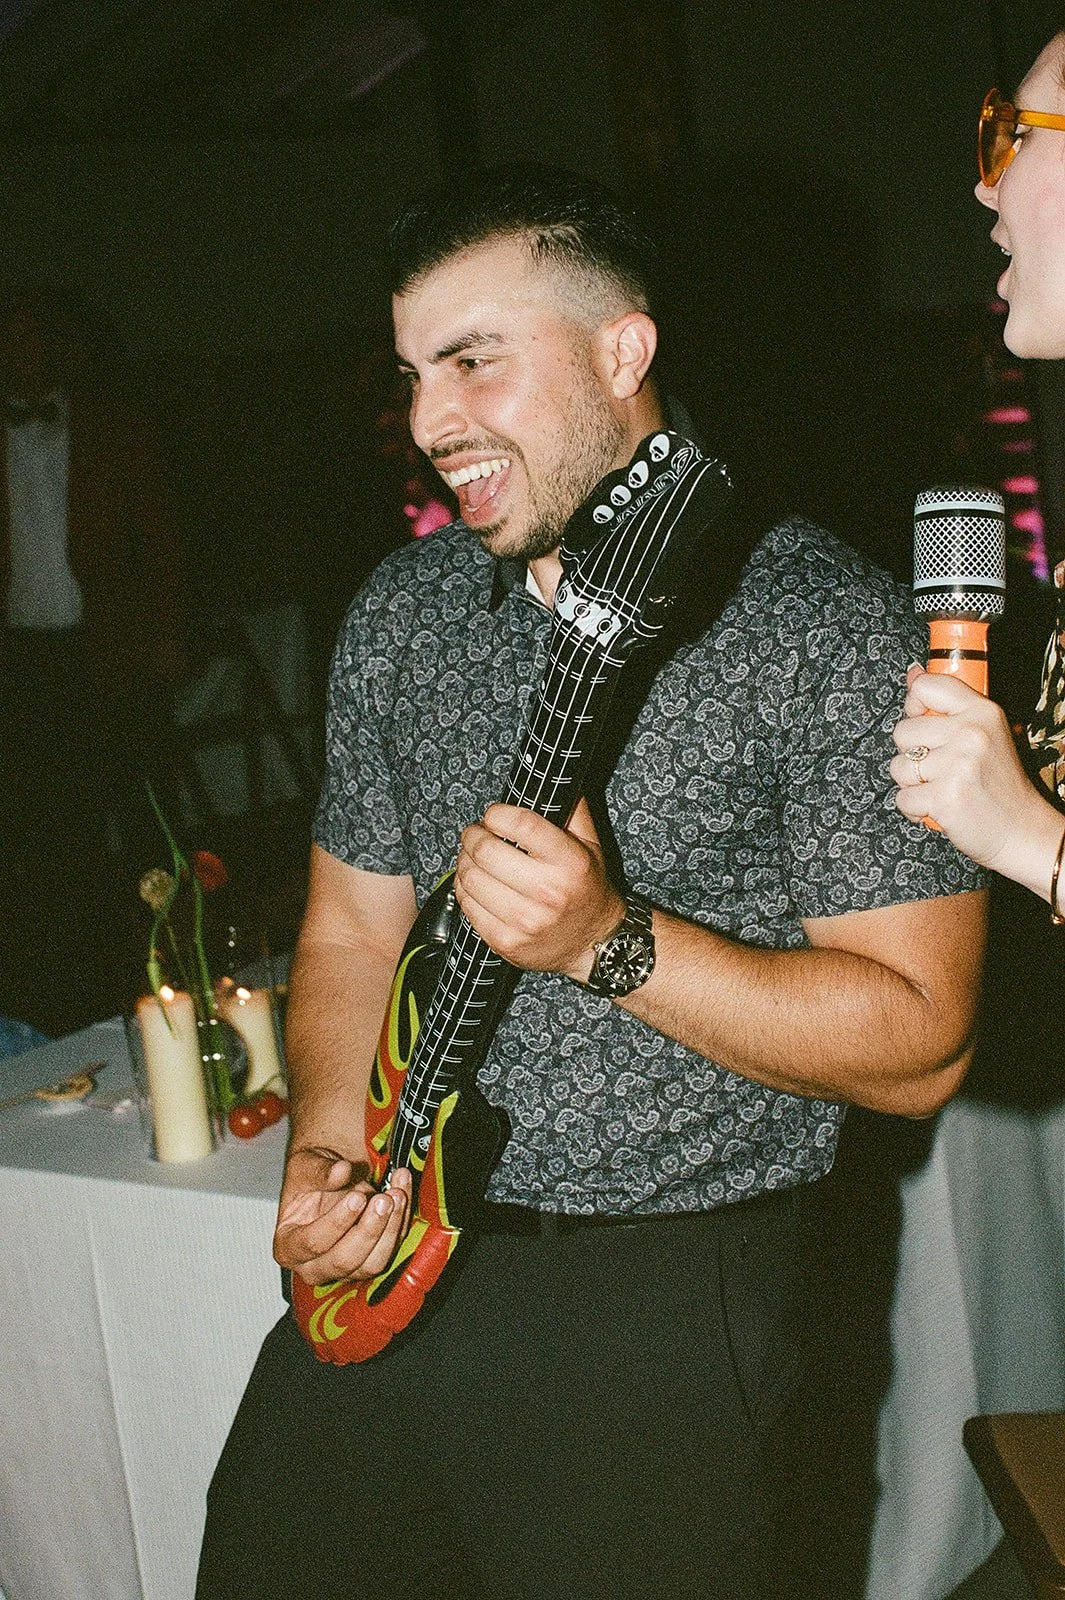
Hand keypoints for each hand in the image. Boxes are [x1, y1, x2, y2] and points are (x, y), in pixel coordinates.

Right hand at [273, 1147, 411, 1286]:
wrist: (328, 1179)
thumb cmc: (310, 1178)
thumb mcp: (306, 1167)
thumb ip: (320, 1171)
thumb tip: (341, 1171)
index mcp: (289, 1246)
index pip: (313, 1243)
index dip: (337, 1222)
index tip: (356, 1197)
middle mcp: (315, 1265)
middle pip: (345, 1261)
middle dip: (368, 1230)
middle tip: (383, 1200)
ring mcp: (346, 1268)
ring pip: (373, 1263)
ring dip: (390, 1229)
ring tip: (397, 1194)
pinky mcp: (371, 1259)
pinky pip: (392, 1248)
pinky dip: (401, 1220)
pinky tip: (403, 1191)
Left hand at [454, 798, 623, 980]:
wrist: (593, 944)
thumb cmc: (588, 888)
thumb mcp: (591, 845)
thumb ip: (574, 810)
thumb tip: (557, 776)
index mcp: (570, 863)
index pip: (521, 824)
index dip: (497, 813)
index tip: (494, 814)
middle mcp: (547, 892)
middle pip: (486, 851)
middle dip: (472, 835)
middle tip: (475, 833)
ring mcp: (525, 921)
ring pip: (470, 879)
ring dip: (464, 861)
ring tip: (472, 857)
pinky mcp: (506, 941)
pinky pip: (467, 907)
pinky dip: (464, 890)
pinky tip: (475, 884)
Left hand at [890, 666, 1061, 887]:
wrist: (1023, 831)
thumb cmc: (1000, 784)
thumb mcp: (987, 734)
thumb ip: (949, 707)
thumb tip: (913, 672)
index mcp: (982, 712)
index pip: (926, 687)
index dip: (914, 705)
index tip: (923, 721)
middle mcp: (971, 733)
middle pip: (902, 730)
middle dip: (912, 754)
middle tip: (941, 769)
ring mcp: (958, 765)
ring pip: (898, 767)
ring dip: (913, 784)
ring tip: (941, 788)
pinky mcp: (945, 797)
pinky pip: (902, 798)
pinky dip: (915, 809)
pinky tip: (938, 808)